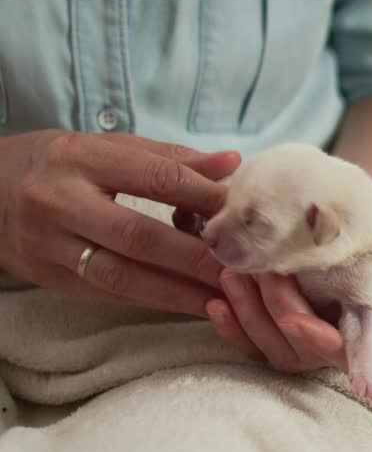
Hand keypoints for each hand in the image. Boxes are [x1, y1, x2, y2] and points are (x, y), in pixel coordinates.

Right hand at [0, 130, 239, 315]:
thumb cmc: (58, 164)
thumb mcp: (105, 147)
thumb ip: (169, 158)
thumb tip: (231, 164)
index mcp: (80, 158)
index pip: (154, 177)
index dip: (204, 197)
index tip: (242, 214)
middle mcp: (60, 201)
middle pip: (139, 234)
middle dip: (196, 256)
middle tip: (242, 269)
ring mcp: (50, 244)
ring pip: (123, 275)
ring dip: (180, 291)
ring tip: (225, 297)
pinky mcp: (48, 277)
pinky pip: (109, 294)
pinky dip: (155, 301)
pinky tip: (192, 305)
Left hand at [208, 262, 371, 372]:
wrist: (350, 198)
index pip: (365, 351)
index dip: (327, 344)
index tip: (294, 321)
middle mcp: (354, 336)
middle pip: (313, 355)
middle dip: (279, 319)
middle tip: (262, 275)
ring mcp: (318, 333)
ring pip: (280, 352)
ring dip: (251, 321)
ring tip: (233, 276)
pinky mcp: (288, 324)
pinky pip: (258, 342)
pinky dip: (236, 327)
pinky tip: (216, 300)